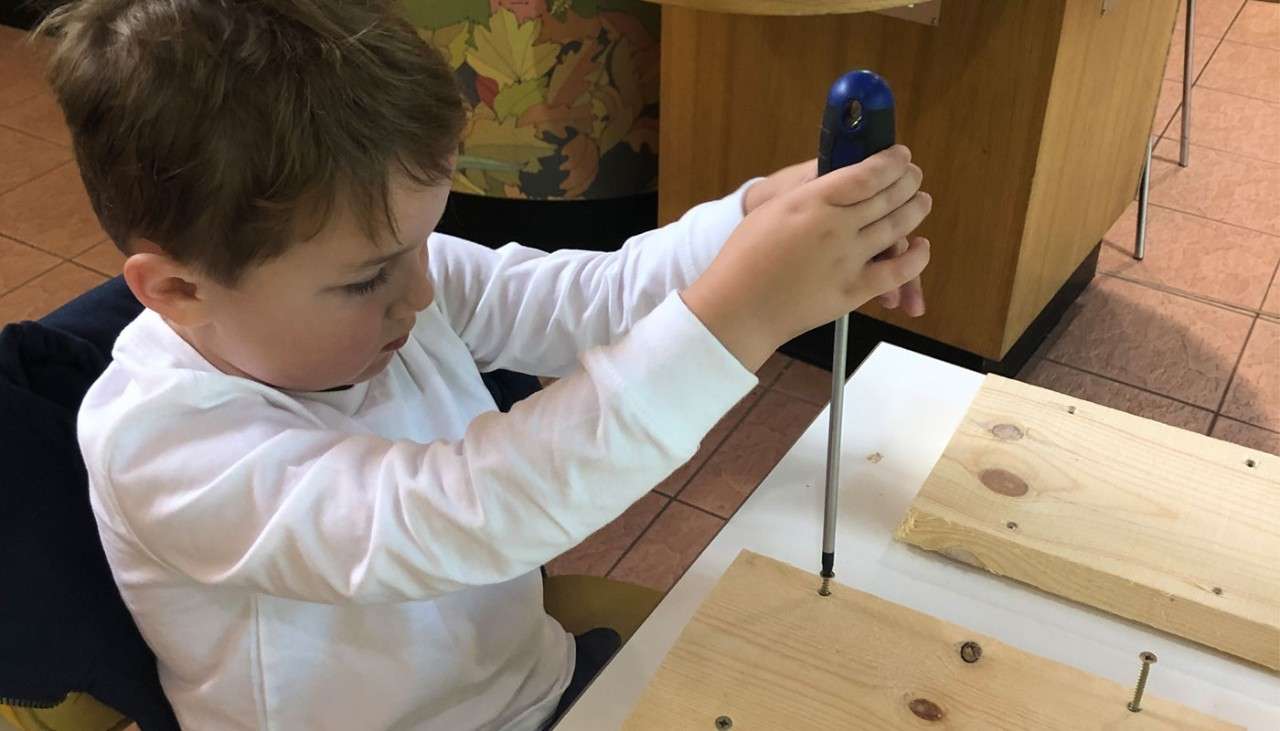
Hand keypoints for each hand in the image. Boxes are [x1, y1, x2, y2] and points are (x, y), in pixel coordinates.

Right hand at [746, 158, 925, 317]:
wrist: (738, 308)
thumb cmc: (746, 257)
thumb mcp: (773, 210)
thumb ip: (809, 194)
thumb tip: (839, 178)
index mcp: (812, 201)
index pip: (867, 173)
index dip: (891, 161)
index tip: (900, 156)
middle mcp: (835, 226)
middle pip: (888, 196)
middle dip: (907, 181)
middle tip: (913, 175)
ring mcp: (847, 259)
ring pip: (897, 228)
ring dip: (915, 210)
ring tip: (921, 201)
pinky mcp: (853, 290)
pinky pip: (898, 271)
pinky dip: (916, 257)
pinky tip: (921, 247)